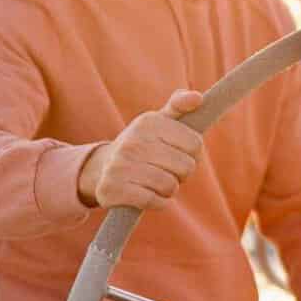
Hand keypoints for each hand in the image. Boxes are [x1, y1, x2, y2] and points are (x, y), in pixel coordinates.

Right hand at [76, 88, 204, 209]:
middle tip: (167, 170)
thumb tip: (198, 98)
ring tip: (157, 182)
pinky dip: (158, 202)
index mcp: (148, 122)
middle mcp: (132, 141)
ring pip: (170, 186)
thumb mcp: (158, 122)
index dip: (193, 153)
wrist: (103, 169)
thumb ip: (179, 106)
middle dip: (182, 173)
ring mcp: (120, 165)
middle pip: (186, 167)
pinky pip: (154, 201)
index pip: (195, 143)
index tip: (181, 153)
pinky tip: (149, 194)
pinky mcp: (113, 189)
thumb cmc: (143, 144)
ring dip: (170, 189)